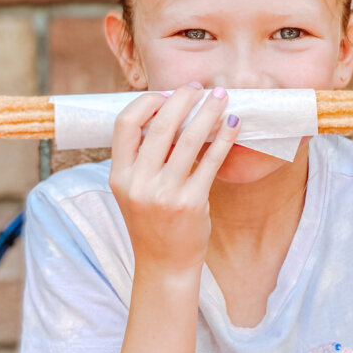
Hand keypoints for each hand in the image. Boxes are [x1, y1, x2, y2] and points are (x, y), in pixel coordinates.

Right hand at [109, 84, 239, 269]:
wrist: (164, 265)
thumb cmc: (152, 222)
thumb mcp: (134, 190)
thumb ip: (144, 158)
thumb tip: (170, 114)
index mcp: (119, 176)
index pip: (124, 124)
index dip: (146, 103)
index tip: (166, 95)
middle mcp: (138, 183)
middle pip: (160, 125)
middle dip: (183, 99)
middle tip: (199, 87)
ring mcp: (165, 194)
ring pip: (189, 139)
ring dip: (207, 112)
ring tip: (221, 96)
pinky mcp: (192, 203)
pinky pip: (211, 161)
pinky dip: (224, 137)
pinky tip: (233, 124)